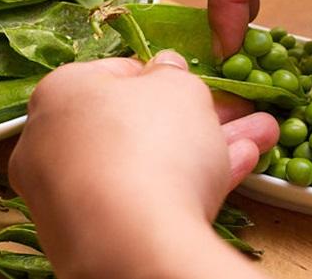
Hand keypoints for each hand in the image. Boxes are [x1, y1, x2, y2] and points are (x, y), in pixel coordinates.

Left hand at [9, 51, 275, 278]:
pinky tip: (237, 168)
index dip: (161, 75)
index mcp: (60, 93)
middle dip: (196, 116)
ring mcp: (70, 194)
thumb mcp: (179, 88)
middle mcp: (53, 143)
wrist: (134, 243)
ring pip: (148, 162)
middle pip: (136, 122)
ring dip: (206, 147)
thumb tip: (167, 68)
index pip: (114, 74)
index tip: (191, 82)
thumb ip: (175, 74)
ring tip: (258, 136)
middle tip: (233, 111)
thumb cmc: (152, 143)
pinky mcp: (92, 235)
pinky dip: (189, 183)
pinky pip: (146, 198)